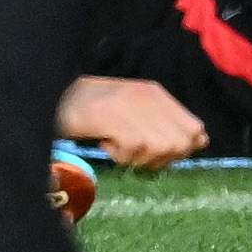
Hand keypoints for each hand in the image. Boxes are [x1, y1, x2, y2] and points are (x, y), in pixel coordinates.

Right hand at [55, 75, 205, 170]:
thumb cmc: (90, 109)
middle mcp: (149, 97)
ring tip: (117, 147)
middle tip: (136, 154)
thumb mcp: (132, 110)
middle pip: (180, 144)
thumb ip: (163, 124)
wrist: (51, 95)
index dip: (184, 148)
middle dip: (162, 158)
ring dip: (138, 158)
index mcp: (156, 93)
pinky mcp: (113, 118)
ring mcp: (131, 107)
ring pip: (160, 149)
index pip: (195, 129)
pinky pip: (133, 151)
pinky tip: (105, 143)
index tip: (161, 155)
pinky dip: (119, 156)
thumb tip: (200, 141)